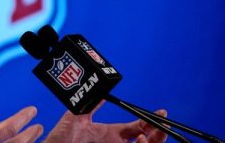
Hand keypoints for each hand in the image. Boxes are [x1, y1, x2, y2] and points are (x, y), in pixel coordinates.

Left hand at [44, 101, 167, 142]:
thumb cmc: (61, 137)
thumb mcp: (76, 116)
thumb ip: (89, 103)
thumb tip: (99, 88)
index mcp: (111, 133)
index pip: (137, 127)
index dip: (149, 121)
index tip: (161, 113)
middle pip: (145, 139)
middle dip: (158, 133)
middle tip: (163, 125)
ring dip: (150, 142)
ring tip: (145, 135)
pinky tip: (138, 140)